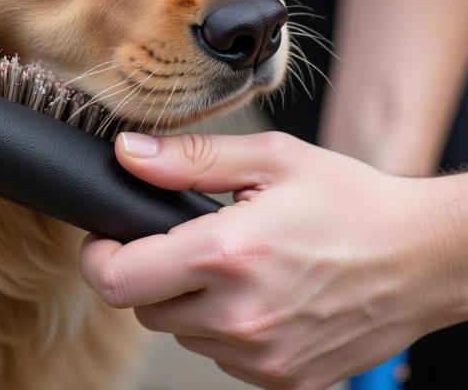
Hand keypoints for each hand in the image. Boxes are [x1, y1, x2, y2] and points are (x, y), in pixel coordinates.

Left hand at [80, 131, 463, 388]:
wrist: (423, 258)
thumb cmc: (350, 200)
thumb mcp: (269, 159)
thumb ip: (188, 159)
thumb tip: (127, 155)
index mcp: (228, 255)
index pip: (119, 280)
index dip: (100, 256)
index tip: (106, 237)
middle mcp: (240, 317)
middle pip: (144, 308)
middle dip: (149, 273)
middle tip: (183, 240)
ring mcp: (263, 357)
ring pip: (182, 333)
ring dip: (187, 301)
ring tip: (231, 263)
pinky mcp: (284, 381)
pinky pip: (221, 357)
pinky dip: (222, 327)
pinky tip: (256, 293)